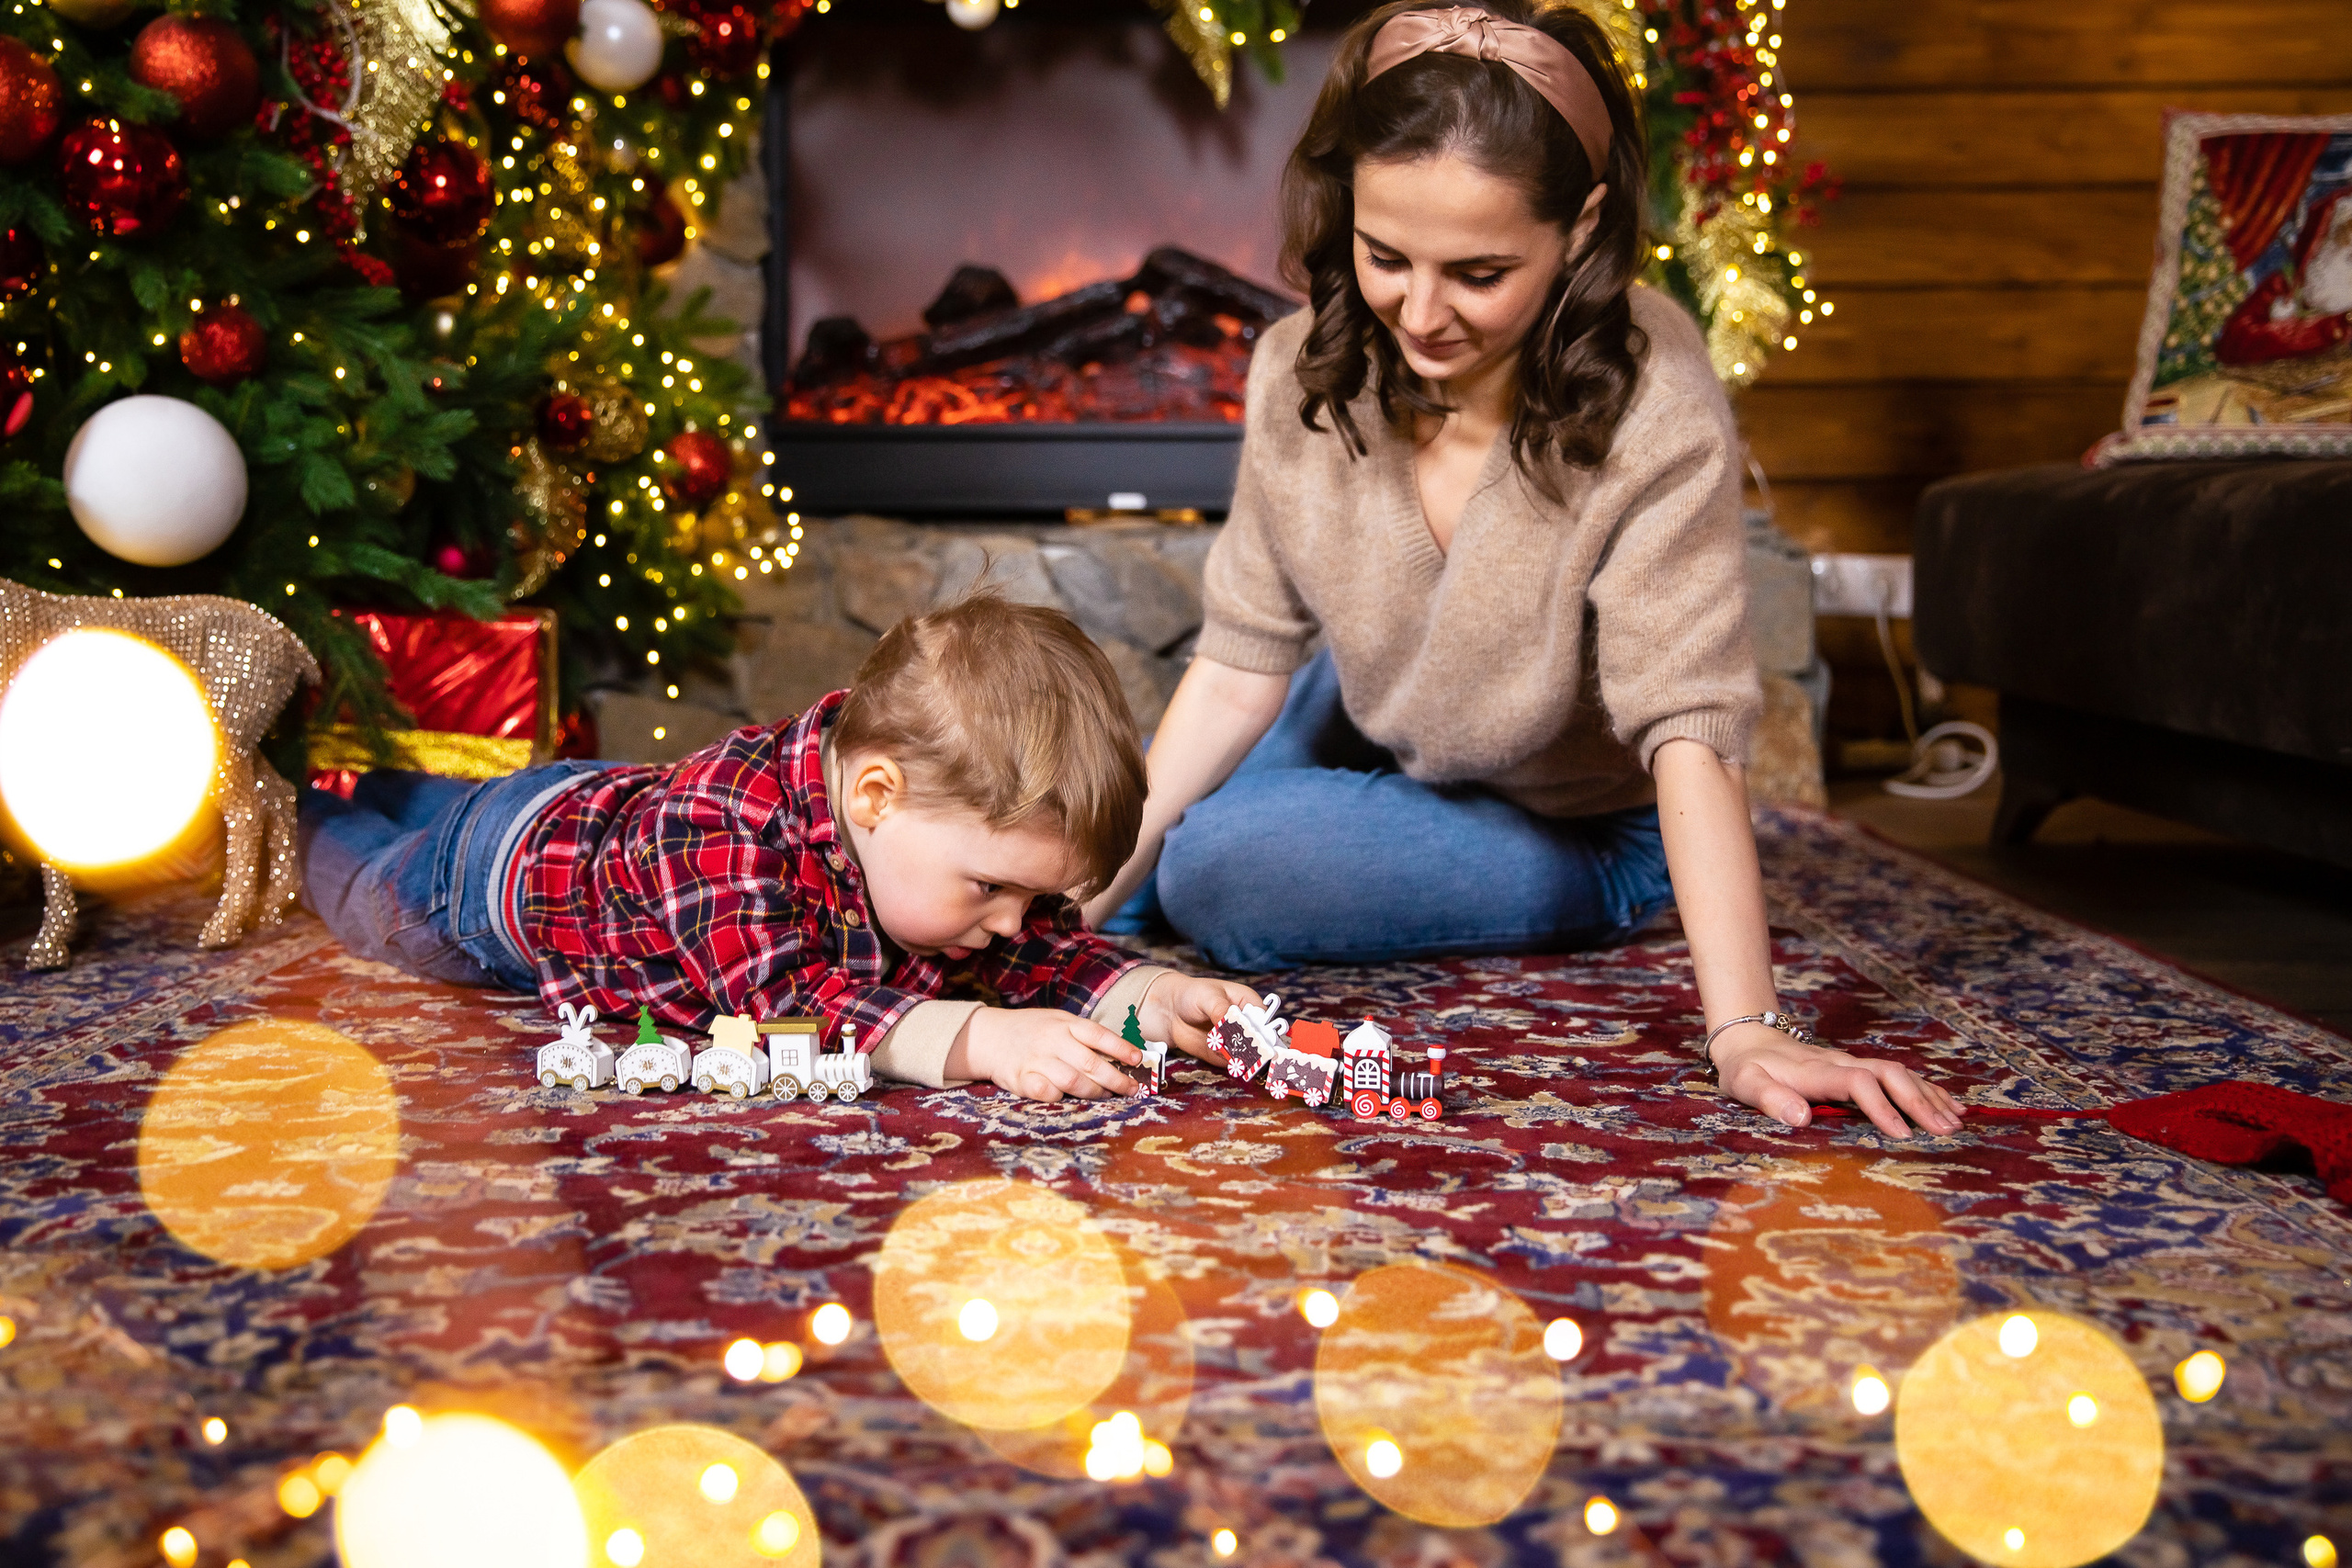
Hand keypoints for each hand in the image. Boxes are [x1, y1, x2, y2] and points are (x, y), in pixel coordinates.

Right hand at [956, 1007, 1141, 1102]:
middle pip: (1091, 1063)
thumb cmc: (1033, 1030)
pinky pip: (1046, 1092)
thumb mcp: (1058, 1021)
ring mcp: (1037, 1060)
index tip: (1138, 1060)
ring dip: (1094, 1092)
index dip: (1121, 1047)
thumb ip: (1084, 1035)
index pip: (1099, 1035)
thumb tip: (1122, 1053)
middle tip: (1132, 1089)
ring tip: (1106, 1095)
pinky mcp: (1022, 1079)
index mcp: (1065, 1023)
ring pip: (1073, 1081)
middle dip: (1116, 1079)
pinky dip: (1060, 1097)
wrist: (989, 1036)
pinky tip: (1068, 1098)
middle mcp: (1053, 1040)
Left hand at [1141, 973, 1264, 1062]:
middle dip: (1254, 1047)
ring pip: (1246, 1054)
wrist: (1171, 1010)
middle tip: (1245, 1048)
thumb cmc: (1193, 995)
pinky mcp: (1223, 1054)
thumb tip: (1230, 1023)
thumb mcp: (1208, 996)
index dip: (1265, 1029)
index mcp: (1248, 1003)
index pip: (1264, 1019)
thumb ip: (1221, 1009)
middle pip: (1259, 1040)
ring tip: (1227, 1050)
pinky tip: (1218, 1053)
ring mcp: (1235, 1041)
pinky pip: (1230, 1062)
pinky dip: (1226, 1062)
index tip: (1258, 1037)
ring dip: (1241, 1057)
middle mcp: (1245, 1024)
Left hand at [1710, 1022, 1964, 1139]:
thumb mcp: (1745, 1084)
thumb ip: (1769, 1099)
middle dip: (1919, 1101)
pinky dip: (1927, 1089)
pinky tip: (1951, 1105)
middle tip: (1945, 1131)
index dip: (1881, 1106)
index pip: (1857, 1083)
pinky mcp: (1859, 1069)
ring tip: (1956, 1122)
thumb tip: (1800, 1118)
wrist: (1749, 1039)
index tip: (1901, 1134)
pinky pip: (1899, 1075)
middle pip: (1889, 1074)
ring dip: (1929, 1096)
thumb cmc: (1746, 1069)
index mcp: (1817, 1071)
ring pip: (1900, 1073)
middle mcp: (1841, 1063)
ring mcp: (1853, 1063)